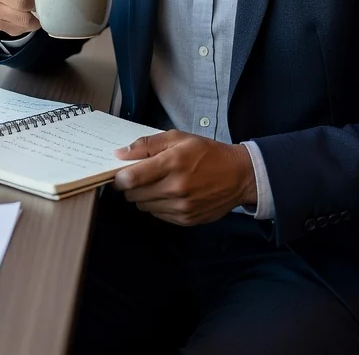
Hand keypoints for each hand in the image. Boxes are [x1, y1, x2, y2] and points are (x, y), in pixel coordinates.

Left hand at [112, 130, 256, 225]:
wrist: (238, 176)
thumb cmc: (207, 152)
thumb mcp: (178, 138)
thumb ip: (148, 144)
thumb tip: (120, 154)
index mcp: (173, 163)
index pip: (132, 178)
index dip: (119, 177)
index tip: (120, 173)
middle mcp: (176, 188)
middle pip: (134, 195)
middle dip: (131, 186)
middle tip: (140, 176)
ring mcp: (181, 207)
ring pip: (144, 207)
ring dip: (144, 196)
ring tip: (158, 183)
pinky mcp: (186, 220)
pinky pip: (158, 215)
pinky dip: (157, 205)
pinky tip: (169, 194)